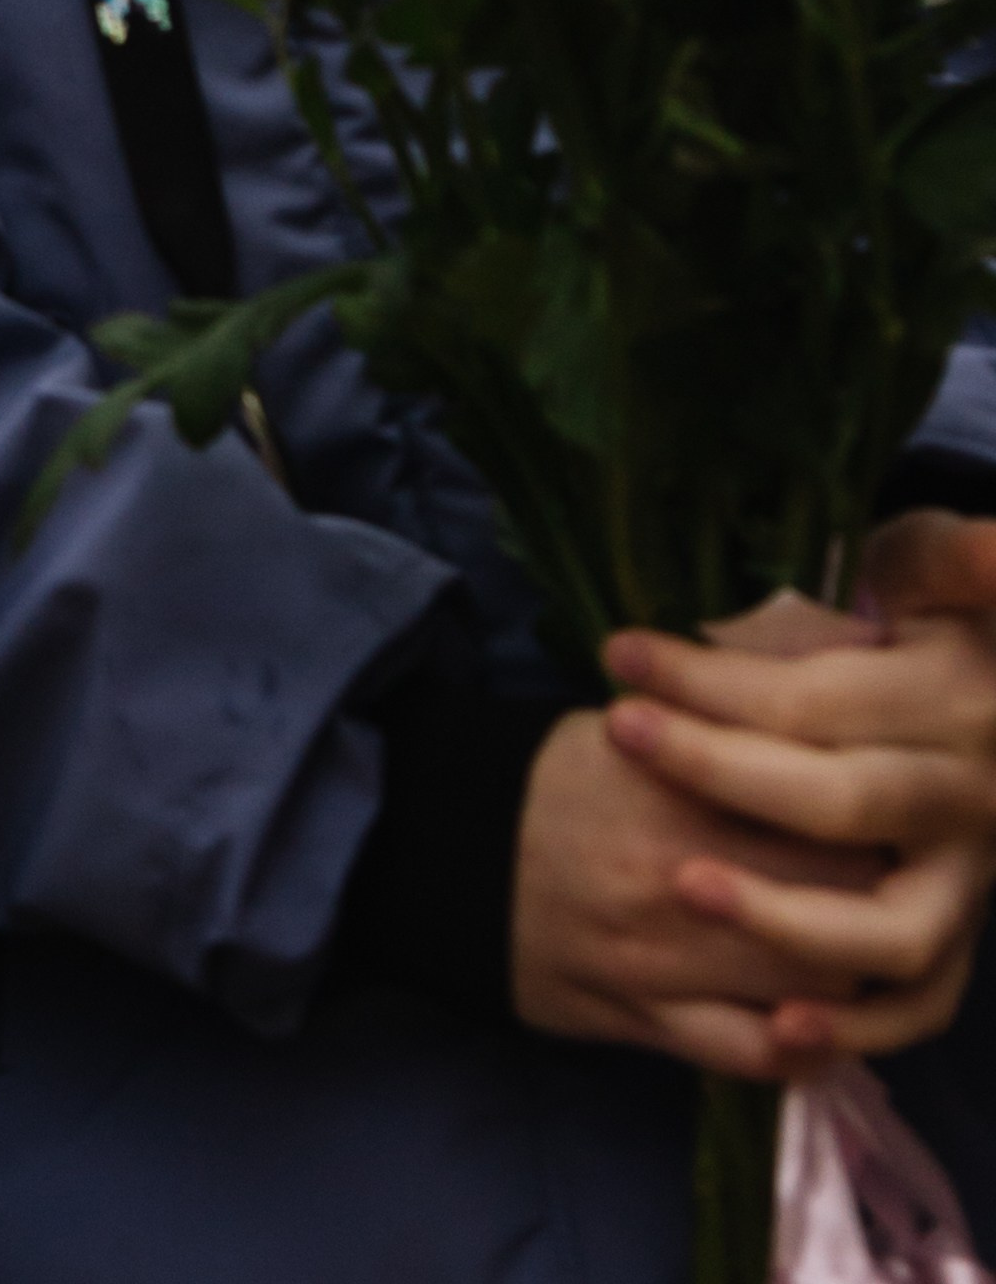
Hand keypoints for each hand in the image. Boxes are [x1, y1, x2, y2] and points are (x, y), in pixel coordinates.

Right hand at [514, 704, 881, 1077]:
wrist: (443, 852)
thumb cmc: (543, 778)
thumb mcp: (621, 727)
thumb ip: (711, 732)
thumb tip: (803, 728)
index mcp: (671, 789)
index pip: (812, 810)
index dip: (862, 815)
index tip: (869, 808)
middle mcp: (673, 878)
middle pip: (824, 903)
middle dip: (867, 895)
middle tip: (872, 879)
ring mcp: (658, 960)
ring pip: (799, 987)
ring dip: (842, 970)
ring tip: (849, 942)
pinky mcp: (639, 1020)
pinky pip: (742, 1054)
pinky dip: (794, 1048)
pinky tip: (813, 1025)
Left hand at [597, 518, 995, 1067]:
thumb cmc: (942, 613)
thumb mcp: (940, 564)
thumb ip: (946, 559)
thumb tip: (989, 548)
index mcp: (959, 697)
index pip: (817, 700)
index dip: (713, 679)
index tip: (620, 653)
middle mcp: (972, 796)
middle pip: (837, 802)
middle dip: (716, 769)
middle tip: (618, 732)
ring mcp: (973, 879)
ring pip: (890, 929)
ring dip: (785, 918)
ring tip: (683, 885)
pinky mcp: (964, 934)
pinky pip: (922, 1004)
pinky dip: (861, 1030)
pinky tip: (780, 1027)